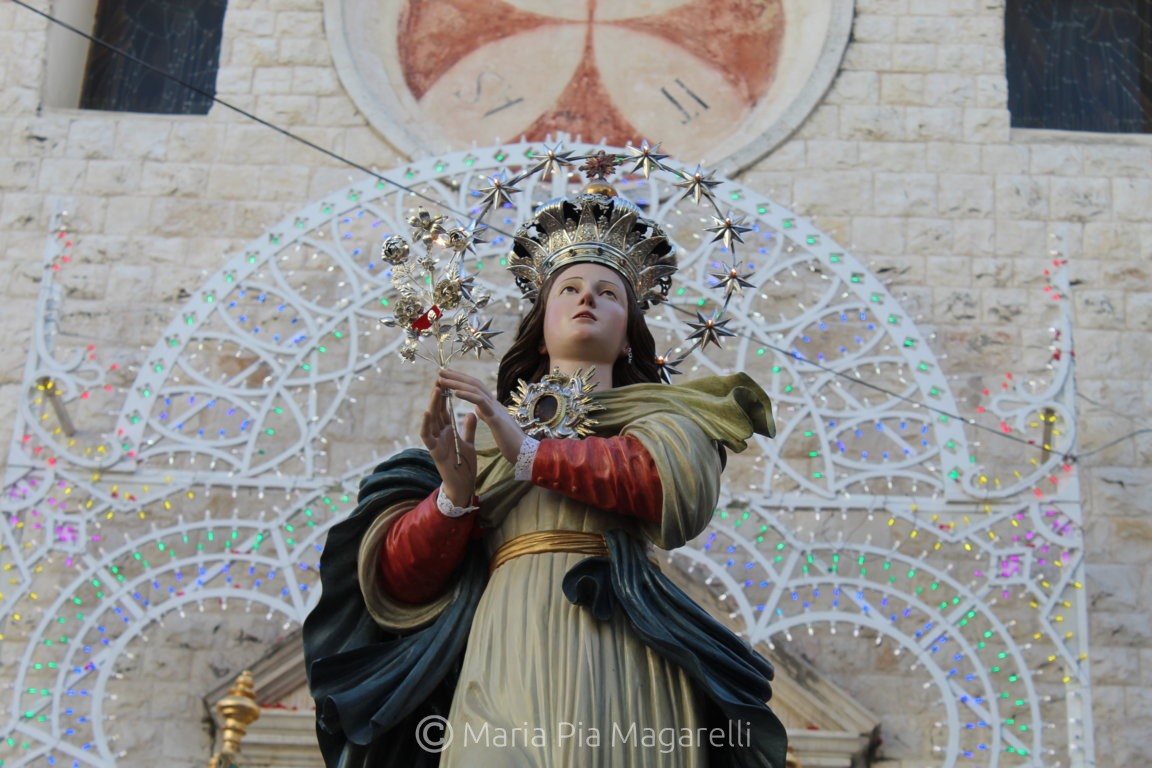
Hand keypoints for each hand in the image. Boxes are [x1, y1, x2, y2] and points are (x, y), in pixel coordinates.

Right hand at [420, 379, 476, 506]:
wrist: (463, 486)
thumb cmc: (464, 466)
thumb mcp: (469, 443)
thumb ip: (468, 429)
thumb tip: (471, 413)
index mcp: (447, 432)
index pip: (445, 410)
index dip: (445, 396)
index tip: (447, 381)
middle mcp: (439, 435)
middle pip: (437, 412)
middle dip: (438, 396)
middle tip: (440, 379)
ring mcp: (435, 443)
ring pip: (431, 421)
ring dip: (432, 405)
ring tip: (435, 390)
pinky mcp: (434, 452)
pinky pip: (427, 436)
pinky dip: (426, 425)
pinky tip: (426, 412)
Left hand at [438, 368, 527, 464]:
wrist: (526, 453)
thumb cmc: (512, 443)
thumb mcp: (495, 426)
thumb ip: (487, 415)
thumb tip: (478, 408)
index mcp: (493, 406)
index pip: (476, 388)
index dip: (461, 381)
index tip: (447, 377)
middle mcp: (495, 404)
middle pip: (474, 384)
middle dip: (456, 376)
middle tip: (441, 370)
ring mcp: (496, 409)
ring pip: (475, 389)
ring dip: (457, 383)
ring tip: (442, 379)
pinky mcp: (496, 418)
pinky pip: (480, 402)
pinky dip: (467, 395)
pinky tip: (455, 392)